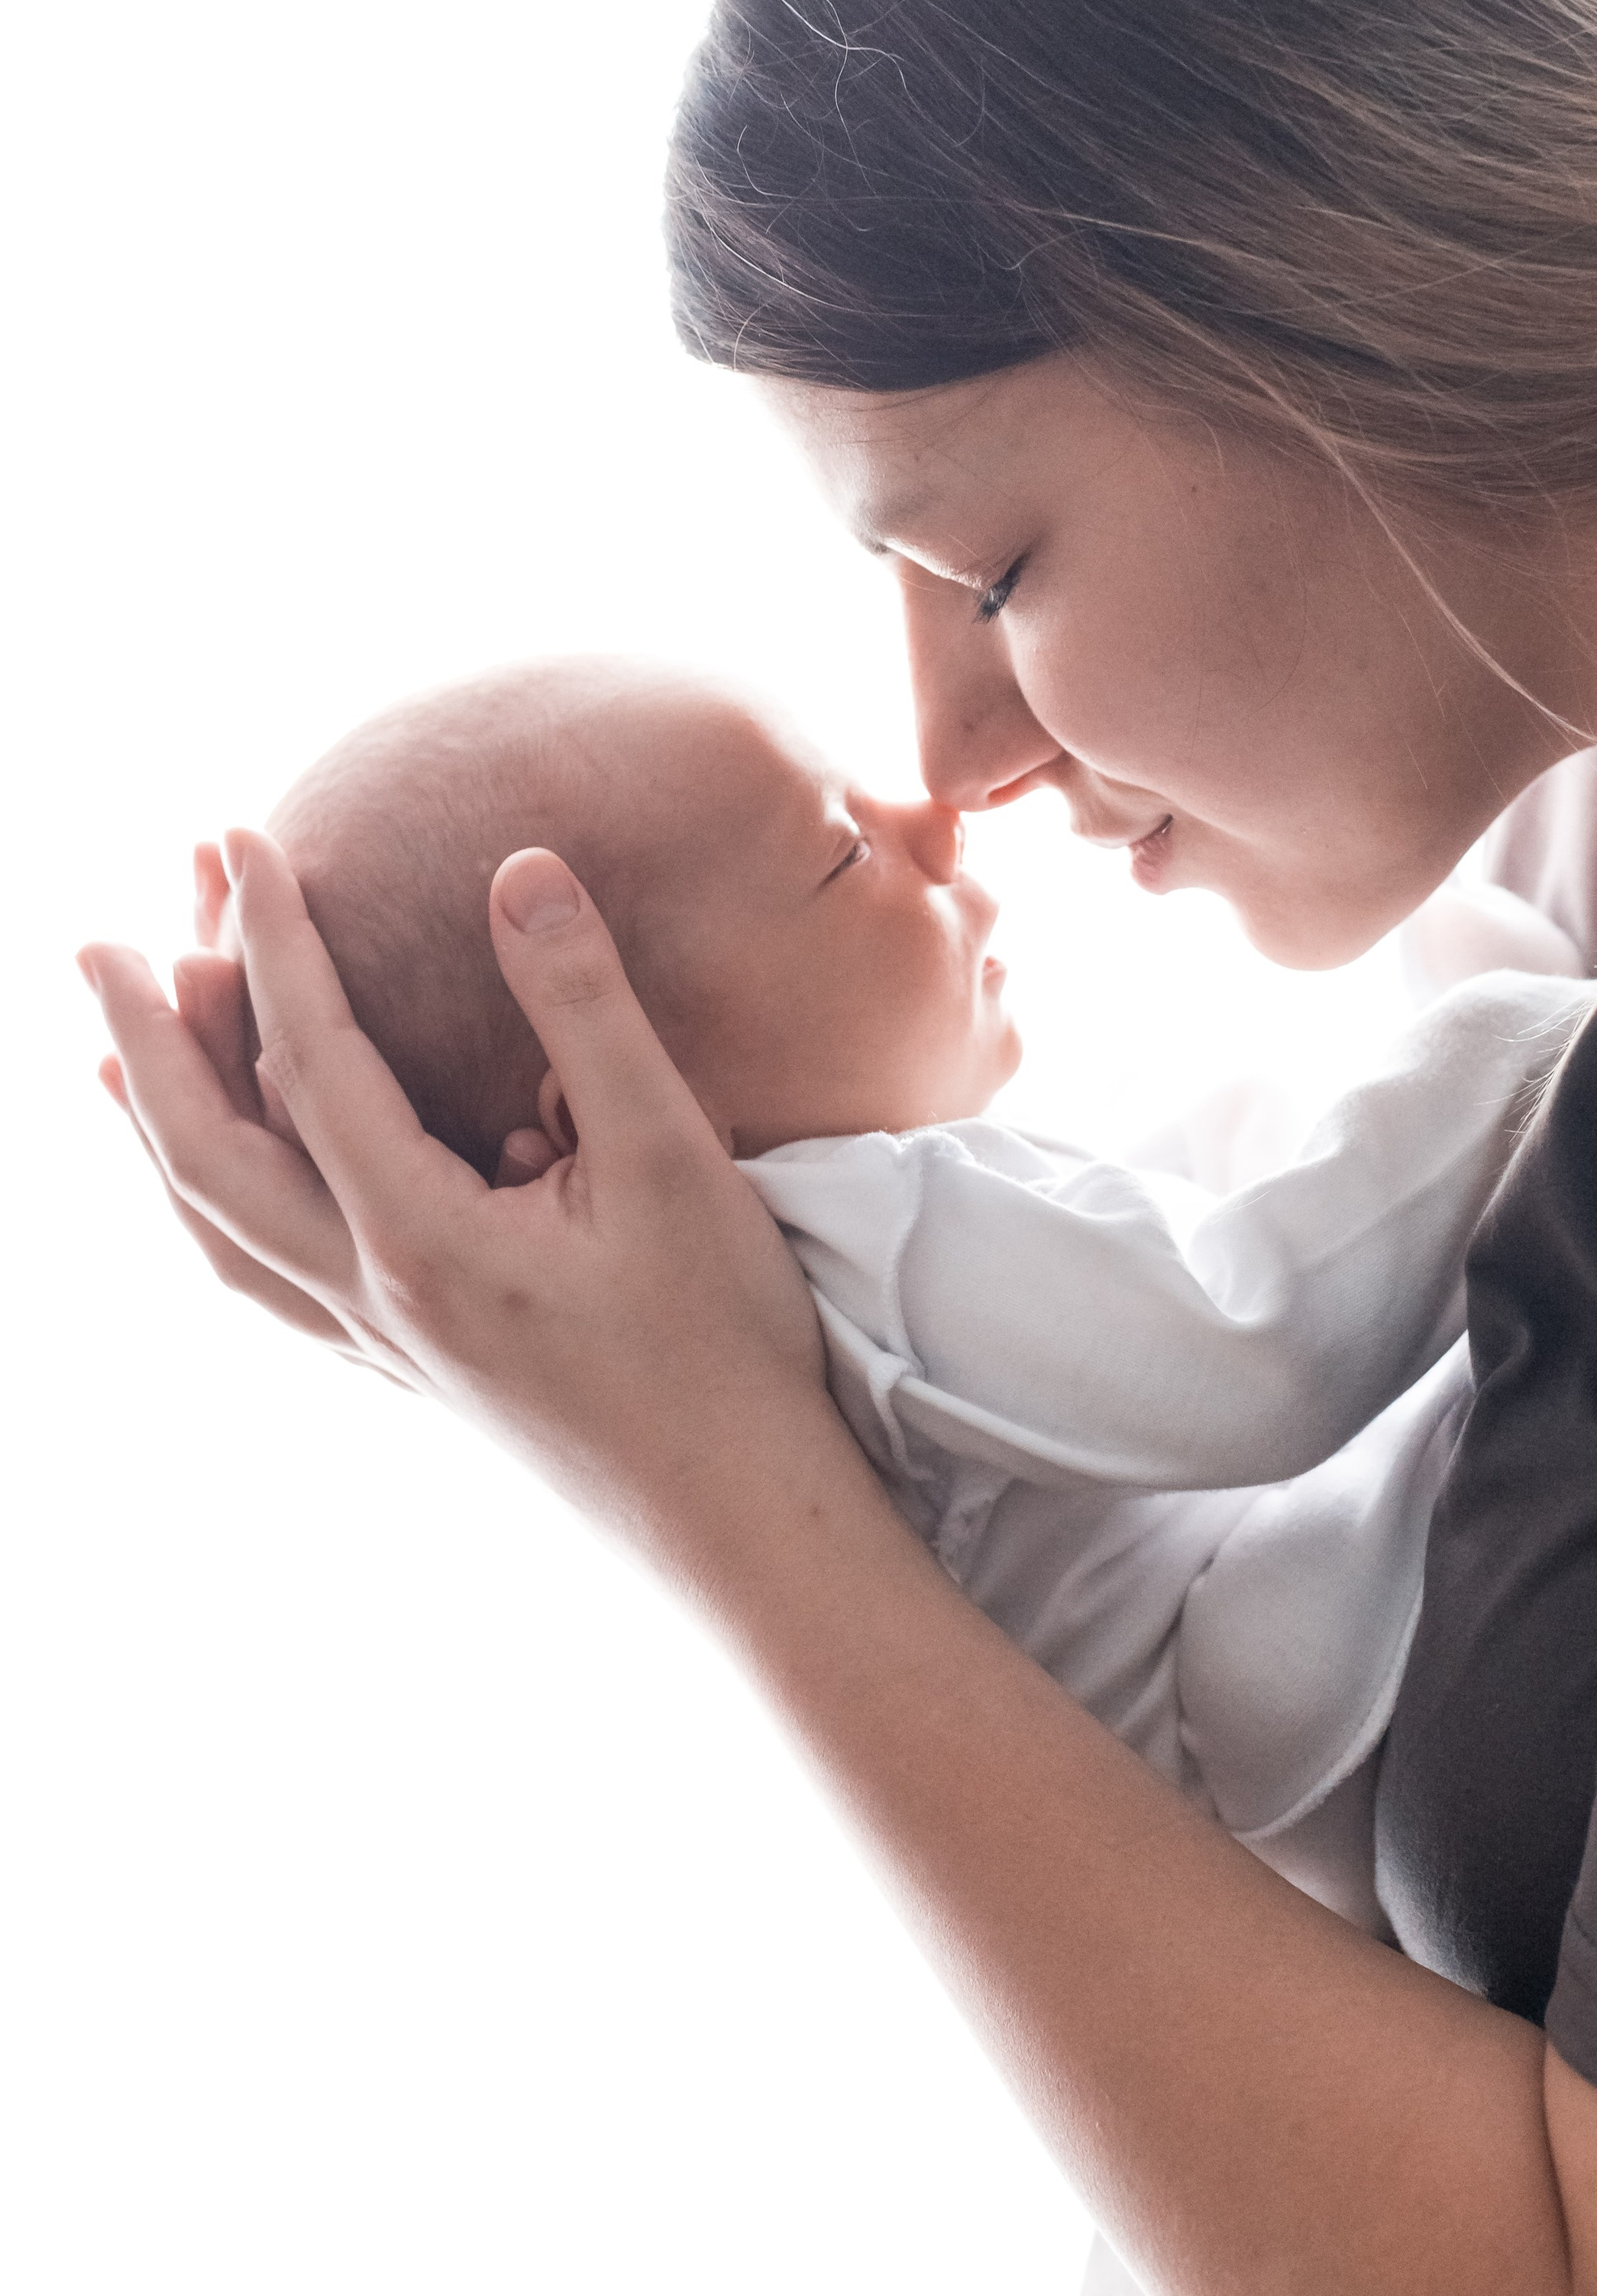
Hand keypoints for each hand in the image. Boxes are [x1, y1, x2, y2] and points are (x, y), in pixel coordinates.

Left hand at [83, 833, 831, 1572]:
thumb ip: (586, 1009)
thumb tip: (518, 872)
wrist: (739, 1512)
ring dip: (157, 1131)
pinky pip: (263, 1279)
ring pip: (218, 1230)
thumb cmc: (719, 1338)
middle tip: (97, 946)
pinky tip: (221, 1185)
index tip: (247, 845)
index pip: (310, 1063)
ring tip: (113, 1055)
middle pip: (207, 1158)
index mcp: (422, 1239)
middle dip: (146, 1044)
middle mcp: (371, 1296)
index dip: (273, 943)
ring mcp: (379, 1342)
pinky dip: (213, 1211)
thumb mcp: (668, 1154)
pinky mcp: (409, 1364)